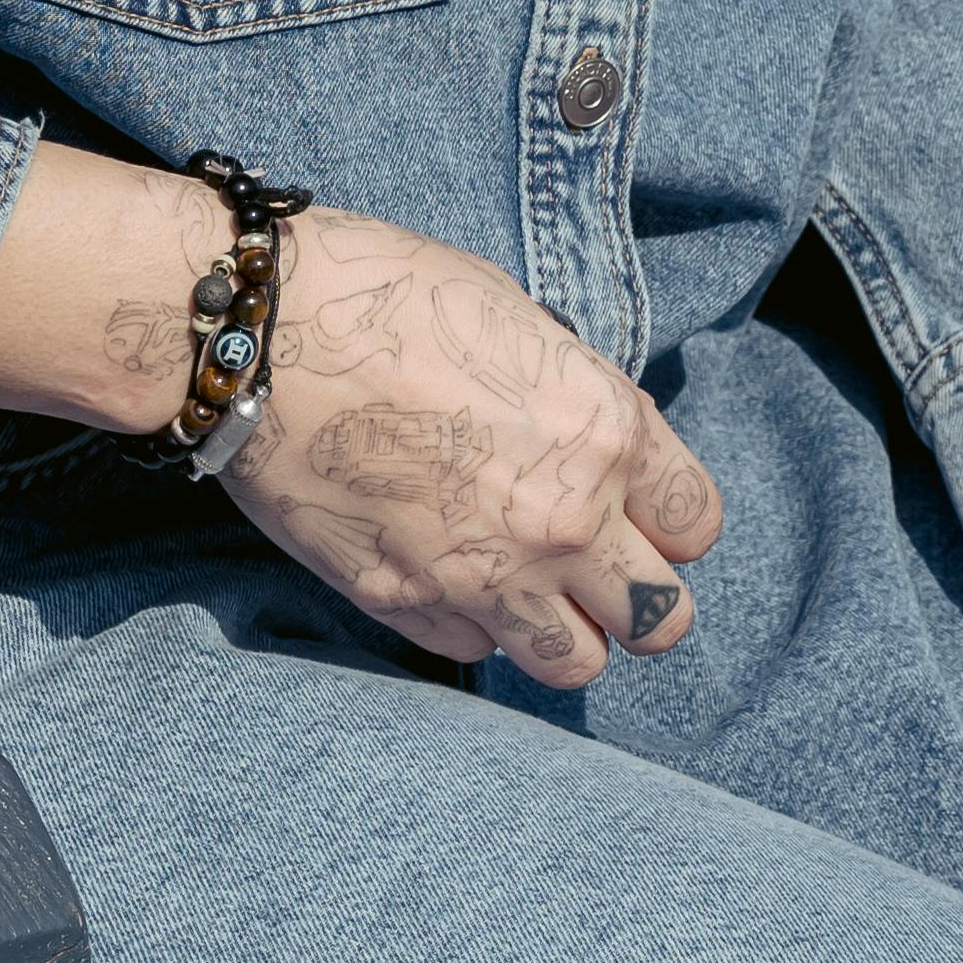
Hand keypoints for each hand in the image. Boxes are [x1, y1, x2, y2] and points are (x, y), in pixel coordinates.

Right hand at [223, 208, 723, 690]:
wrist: (266, 331)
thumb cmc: (391, 297)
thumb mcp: (522, 325)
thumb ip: (579, 405)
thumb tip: (594, 448)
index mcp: (605, 433)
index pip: (695, 525)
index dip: (670, 520)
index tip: (640, 510)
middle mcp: (563, 520)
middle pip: (661, 621)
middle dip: (637, 597)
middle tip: (598, 569)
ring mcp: (484, 576)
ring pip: (576, 666)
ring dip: (564, 631)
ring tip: (531, 588)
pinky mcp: (405, 607)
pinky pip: (474, 650)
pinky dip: (472, 625)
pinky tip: (447, 572)